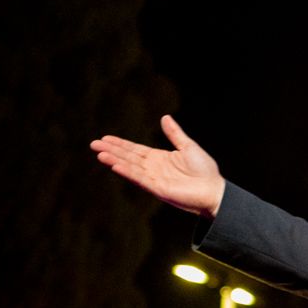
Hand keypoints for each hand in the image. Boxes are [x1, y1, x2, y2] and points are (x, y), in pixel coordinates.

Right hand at [91, 115, 227, 216]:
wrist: (214, 190)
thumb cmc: (205, 171)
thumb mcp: (188, 146)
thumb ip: (174, 134)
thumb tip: (165, 117)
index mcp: (159, 158)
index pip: (135, 150)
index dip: (120, 144)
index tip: (105, 138)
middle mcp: (154, 169)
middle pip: (128, 157)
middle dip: (111, 150)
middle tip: (94, 144)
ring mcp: (154, 179)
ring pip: (130, 167)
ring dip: (115, 160)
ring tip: (99, 154)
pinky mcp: (158, 189)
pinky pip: (140, 178)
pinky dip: (127, 172)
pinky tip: (115, 165)